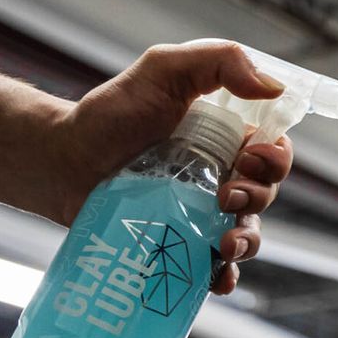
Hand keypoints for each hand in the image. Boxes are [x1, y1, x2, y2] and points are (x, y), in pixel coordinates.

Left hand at [47, 41, 293, 295]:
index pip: (274, 151)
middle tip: (227, 195)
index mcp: (227, 138)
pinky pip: (213, 267)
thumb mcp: (163, 69)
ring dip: (247, 242)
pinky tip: (217, 276)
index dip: (276, 159)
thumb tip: (272, 87)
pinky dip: (224, 276)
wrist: (61, 160)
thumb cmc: (110, 114)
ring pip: (247, 234)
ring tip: (224, 243)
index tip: (251, 158)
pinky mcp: (180, 244)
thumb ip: (219, 61)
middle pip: (266, 194)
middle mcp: (221, 177)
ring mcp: (202, 214)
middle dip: (258, 197)